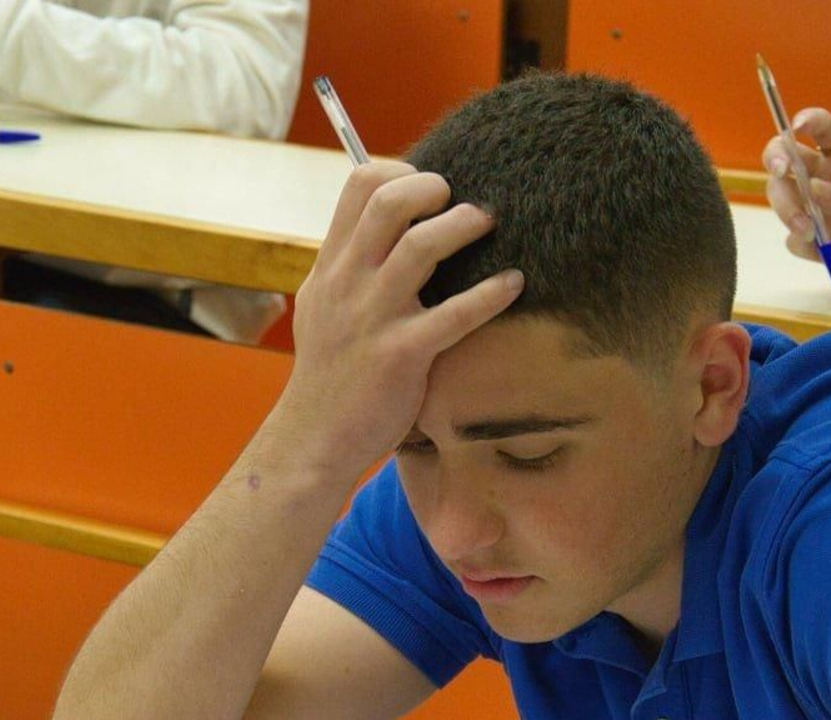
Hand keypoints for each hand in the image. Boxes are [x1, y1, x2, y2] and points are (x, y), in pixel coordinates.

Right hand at [281, 161, 523, 475]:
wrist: (315, 437)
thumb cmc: (331, 371)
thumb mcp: (323, 305)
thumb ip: (350, 265)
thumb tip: (389, 225)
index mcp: (331, 264)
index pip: (358, 185)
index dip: (401, 172)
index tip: (429, 187)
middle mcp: (348, 282)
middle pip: (389, 202)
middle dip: (433, 187)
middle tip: (459, 200)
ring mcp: (373, 317)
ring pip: (422, 246)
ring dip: (464, 225)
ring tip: (488, 224)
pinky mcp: (402, 356)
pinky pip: (455, 314)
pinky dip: (491, 293)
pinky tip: (514, 283)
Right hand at [762, 108, 830, 290]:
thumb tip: (811, 189)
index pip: (823, 129)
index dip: (808, 120)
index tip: (797, 125)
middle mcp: (823, 178)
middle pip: (784, 160)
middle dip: (777, 164)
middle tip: (781, 175)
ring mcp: (813, 208)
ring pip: (780, 199)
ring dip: (789, 214)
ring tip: (814, 235)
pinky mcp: (811, 238)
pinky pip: (794, 240)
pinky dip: (812, 250)